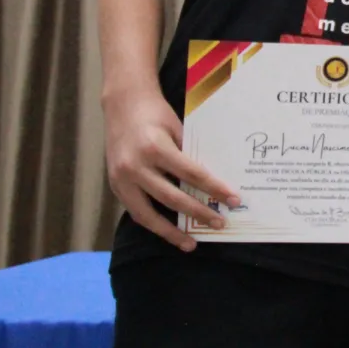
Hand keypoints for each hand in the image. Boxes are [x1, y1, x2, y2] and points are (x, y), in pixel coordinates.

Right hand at [103, 88, 238, 251]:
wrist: (122, 104)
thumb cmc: (155, 114)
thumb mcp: (177, 128)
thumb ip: (190, 154)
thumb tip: (214, 181)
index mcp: (155, 148)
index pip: (191, 175)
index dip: (214, 189)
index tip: (233, 200)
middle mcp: (135, 166)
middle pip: (173, 199)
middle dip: (199, 213)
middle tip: (220, 224)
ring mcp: (122, 178)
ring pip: (149, 214)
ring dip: (171, 232)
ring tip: (190, 243)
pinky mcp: (115, 186)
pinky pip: (136, 211)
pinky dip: (153, 223)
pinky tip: (168, 231)